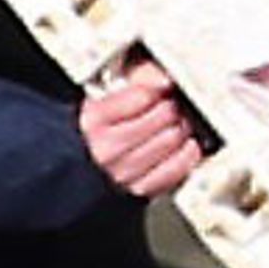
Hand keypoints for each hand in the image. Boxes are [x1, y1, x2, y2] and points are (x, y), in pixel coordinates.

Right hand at [79, 59, 202, 196]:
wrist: (81, 170)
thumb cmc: (98, 132)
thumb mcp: (105, 99)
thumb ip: (135, 83)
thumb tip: (162, 78)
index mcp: (95, 119)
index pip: (143, 95)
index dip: (160, 87)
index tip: (165, 87)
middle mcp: (106, 147)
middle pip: (162, 116)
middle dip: (173, 107)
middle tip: (173, 106)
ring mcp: (123, 171)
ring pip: (172, 140)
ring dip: (182, 129)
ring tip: (178, 124)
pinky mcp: (139, 189)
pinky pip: (176, 168)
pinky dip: (187, 154)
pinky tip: (186, 146)